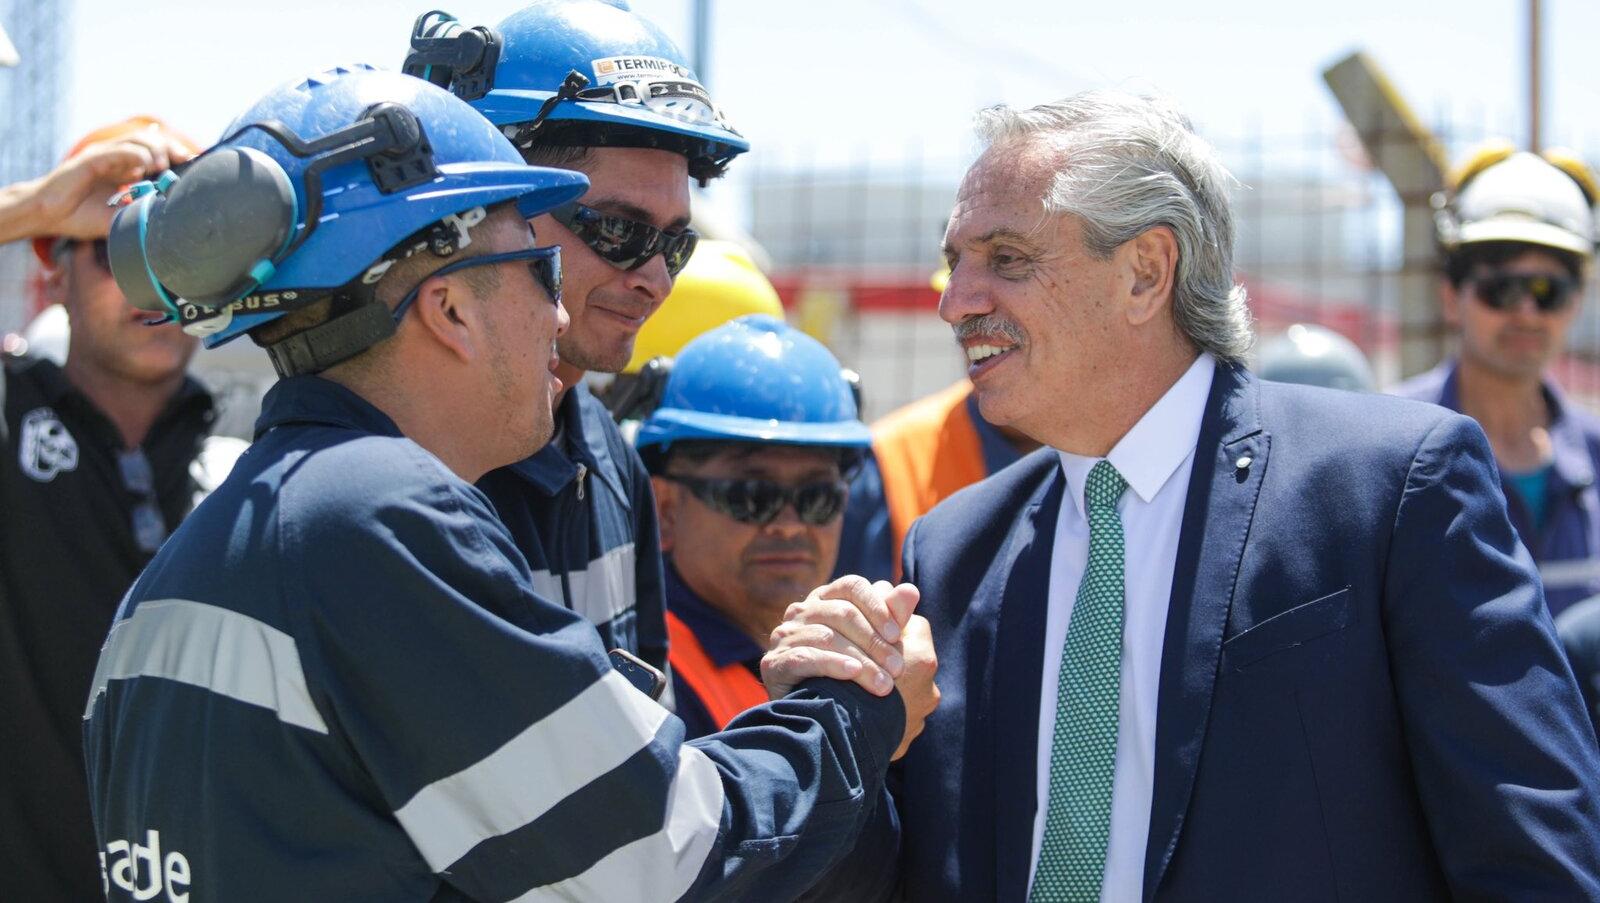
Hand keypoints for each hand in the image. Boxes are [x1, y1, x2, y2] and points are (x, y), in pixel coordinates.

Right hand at [13, 129, 193, 241]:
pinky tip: (145, 167)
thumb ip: (142, 213)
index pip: (157, 153)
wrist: (48, 215)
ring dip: (155, 150)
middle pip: (151, 141)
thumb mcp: (120, 217)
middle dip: (171, 149)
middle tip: (185, 162)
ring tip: (163, 165)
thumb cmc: (81, 217)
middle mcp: (117, 158)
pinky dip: (134, 155)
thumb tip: (170, 220)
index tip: (194, 166)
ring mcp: (104, 156)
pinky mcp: (90, 159)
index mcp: (126, 168)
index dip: (176, 156)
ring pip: (137, 141)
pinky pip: (116, 151)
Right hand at [762, 576, 940, 758]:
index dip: (877, 607)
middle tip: (899, 670)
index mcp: (827, 600)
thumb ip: (893, 618)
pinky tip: (852, 675)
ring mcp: (785, 636)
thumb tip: (911, 590)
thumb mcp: (878, 647)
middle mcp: (802, 612)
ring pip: (827, 637)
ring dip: (861, 662)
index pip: (853, 586)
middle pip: (843, 613)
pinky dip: (832, 664)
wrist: (821, 723)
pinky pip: (805, 658)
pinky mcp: (774, 663)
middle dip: (874, 642)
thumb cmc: (855, 678)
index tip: (897, 635)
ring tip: (884, 685)